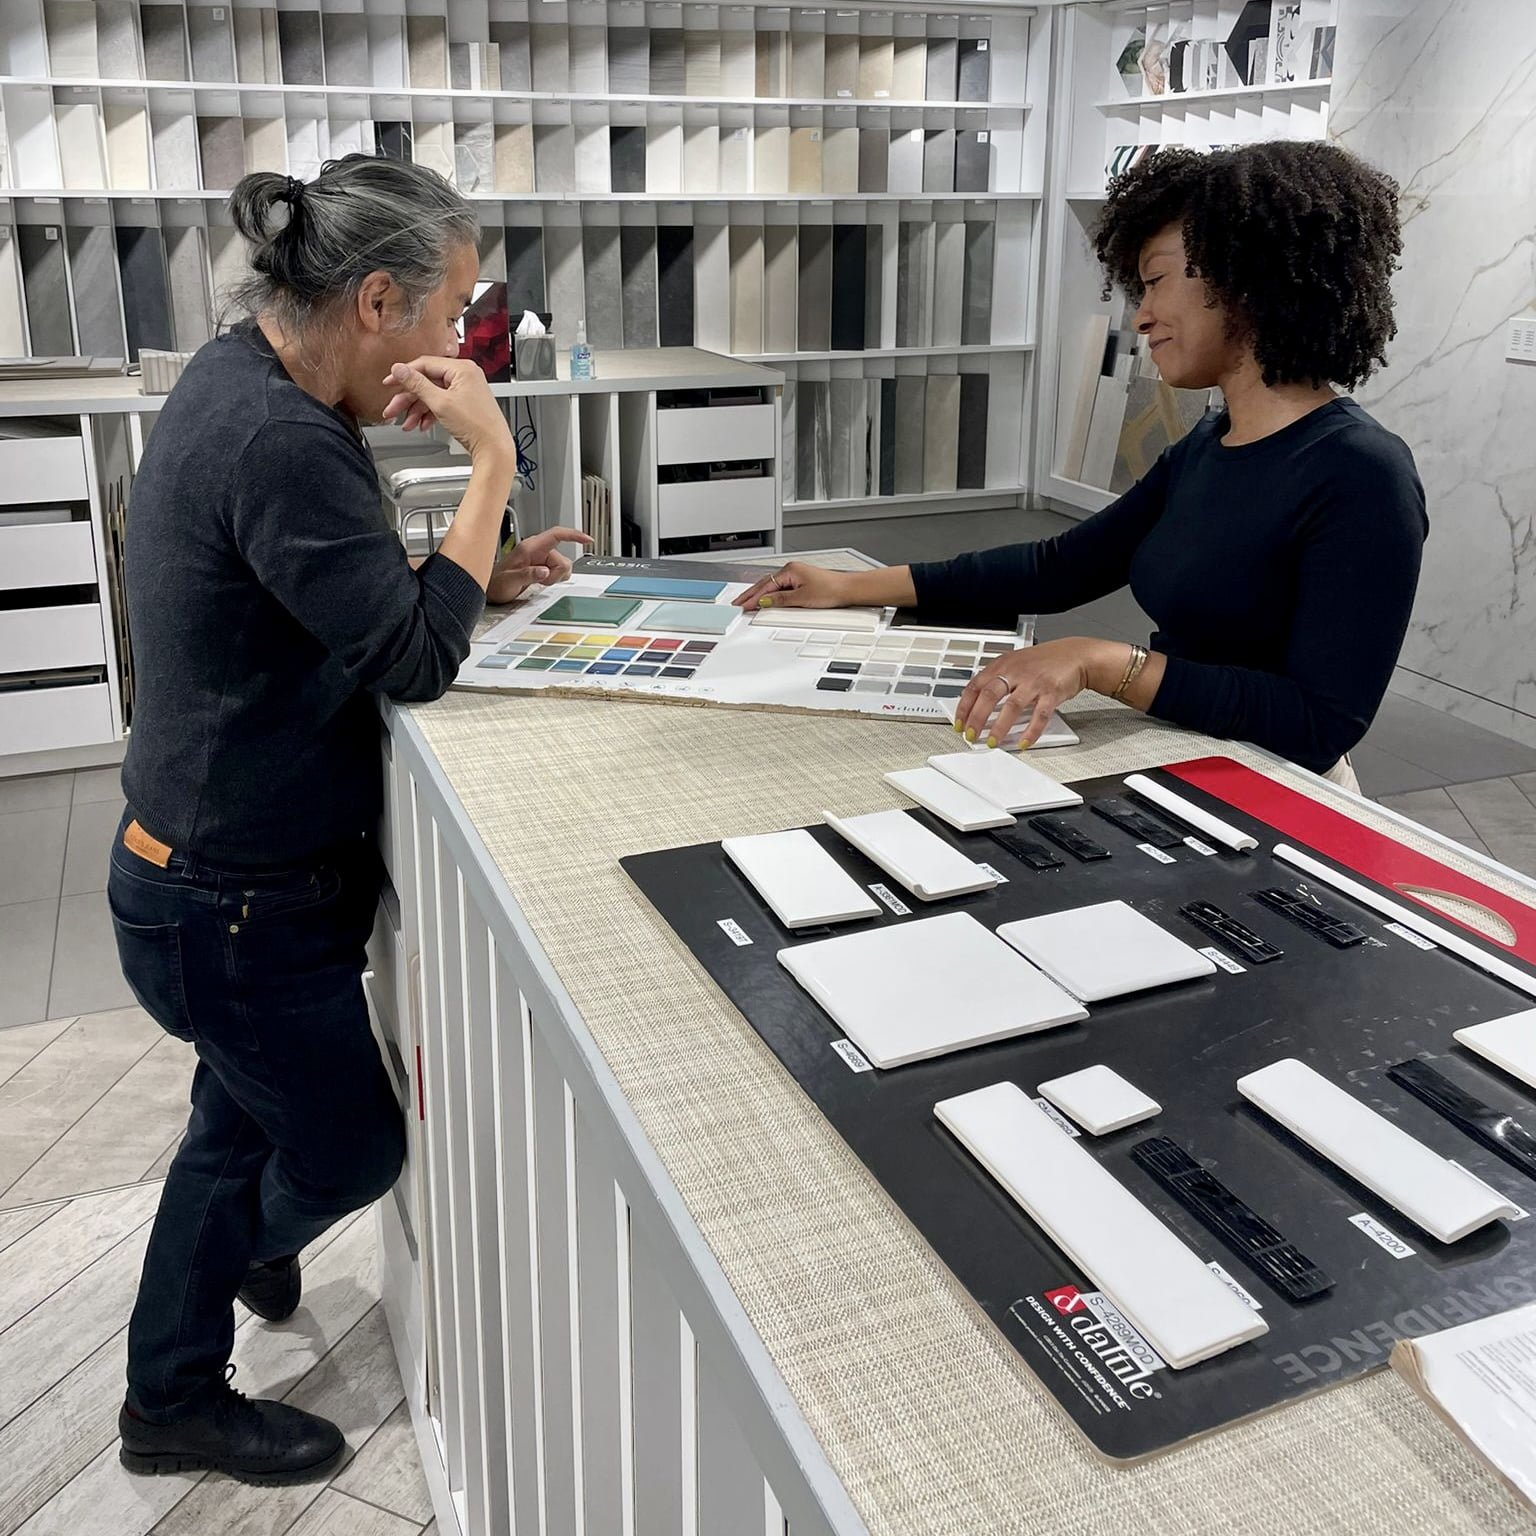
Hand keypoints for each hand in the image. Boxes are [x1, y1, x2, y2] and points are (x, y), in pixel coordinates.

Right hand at [381, 355, 515, 464]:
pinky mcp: (465, 404)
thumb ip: (417, 384)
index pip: (425, 364)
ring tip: (406, 423)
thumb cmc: (477, 426)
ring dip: (417, 410)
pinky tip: (421, 425)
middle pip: (427, 382)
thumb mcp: (440, 403)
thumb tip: (399, 369)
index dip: (404, 375)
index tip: (389, 382)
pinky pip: (441, 404)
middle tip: (392, 409)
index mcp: (462, 369)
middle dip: (408, 398)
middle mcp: (465, 376)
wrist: (493, 449)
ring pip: (432, 395)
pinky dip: (429, 414)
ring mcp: (466, 390)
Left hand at [486, 525, 591, 604]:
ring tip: (538, 581)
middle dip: (556, 574)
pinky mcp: (543, 566)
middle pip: (563, 559)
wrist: (492, 589)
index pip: (556, 535)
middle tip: (541, 580)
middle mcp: (537, 550)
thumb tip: (545, 571)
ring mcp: (541, 559)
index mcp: (530, 547)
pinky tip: (541, 582)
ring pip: (563, 567)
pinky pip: (559, 572)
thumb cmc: (497, 583)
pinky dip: (553, 579)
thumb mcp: (510, 581)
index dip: (574, 535)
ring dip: (554, 578)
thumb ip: (528, 575)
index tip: (587, 539)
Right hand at [734, 561, 853, 610]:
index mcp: (790, 570)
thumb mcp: (802, 598)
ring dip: (760, 594)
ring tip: (747, 603)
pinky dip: (770, 594)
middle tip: (738, 604)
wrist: (848, 589)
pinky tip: (766, 600)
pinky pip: (779, 588)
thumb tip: (764, 602)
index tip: (743, 606)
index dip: (753, 597)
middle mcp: (791, 570)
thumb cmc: (831, 590)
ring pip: (772, 586)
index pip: (765, 586)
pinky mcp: (801, 582)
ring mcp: (796, 576)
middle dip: (751, 594)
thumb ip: (780, 600)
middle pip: (765, 583)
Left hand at [954, 638, 1112, 749]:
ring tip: (993, 742)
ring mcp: (1034, 681)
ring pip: (1011, 706)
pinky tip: (1023, 742)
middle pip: (989, 696)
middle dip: (976, 719)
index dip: (964, 707)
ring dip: (999, 728)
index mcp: (1002, 665)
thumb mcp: (1015, 663)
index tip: (959, 723)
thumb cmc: (1045, 661)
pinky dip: (1031, 731)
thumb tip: (976, 704)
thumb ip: (996, 679)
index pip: (975, 686)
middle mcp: (1016, 671)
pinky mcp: (1052, 692)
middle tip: (971, 736)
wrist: (1076, 655)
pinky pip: (1039, 715)